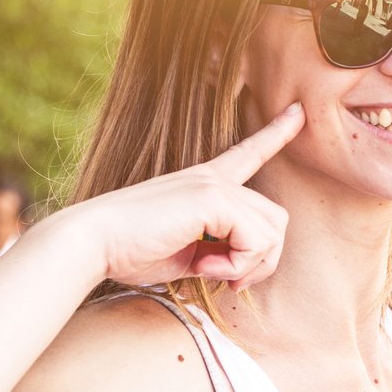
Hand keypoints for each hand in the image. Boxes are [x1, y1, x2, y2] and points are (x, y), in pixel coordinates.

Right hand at [63, 104, 302, 288]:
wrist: (92, 244)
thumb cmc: (129, 252)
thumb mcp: (187, 253)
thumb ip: (218, 252)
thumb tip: (243, 270)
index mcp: (205, 183)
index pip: (249, 153)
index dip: (277, 133)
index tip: (298, 111)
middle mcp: (213, 178)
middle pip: (276, 220)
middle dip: (262, 261)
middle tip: (229, 280)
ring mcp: (213, 184)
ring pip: (272, 232)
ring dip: (248, 264)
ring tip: (210, 271)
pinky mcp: (212, 198)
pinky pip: (256, 240)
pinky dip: (237, 264)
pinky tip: (204, 267)